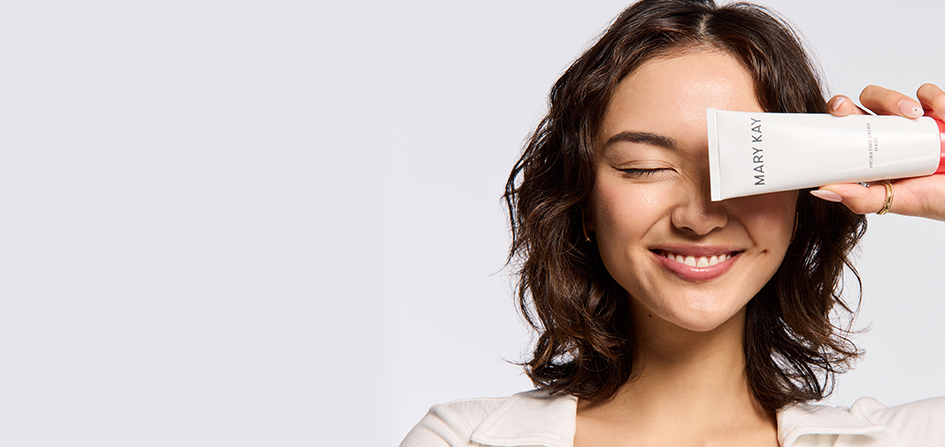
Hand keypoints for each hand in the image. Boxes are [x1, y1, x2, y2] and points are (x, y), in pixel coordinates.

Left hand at [811, 83, 944, 220]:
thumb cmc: (938, 200)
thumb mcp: (898, 201)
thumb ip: (863, 198)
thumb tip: (822, 190)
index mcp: (875, 151)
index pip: (850, 124)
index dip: (839, 111)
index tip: (838, 110)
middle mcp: (892, 133)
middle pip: (869, 102)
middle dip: (867, 99)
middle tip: (875, 106)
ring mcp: (917, 122)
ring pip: (895, 97)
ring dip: (896, 100)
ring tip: (913, 115)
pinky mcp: (941, 112)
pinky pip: (930, 94)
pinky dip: (933, 98)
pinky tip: (939, 112)